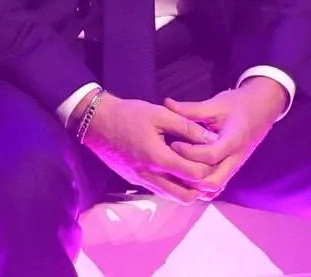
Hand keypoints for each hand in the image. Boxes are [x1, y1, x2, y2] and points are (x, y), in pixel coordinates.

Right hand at [80, 93, 219, 203]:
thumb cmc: (128, 114)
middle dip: (201, 186)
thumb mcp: (160, 114)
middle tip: (208, 168)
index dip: (208, 167)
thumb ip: (187, 126)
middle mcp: (150, 176)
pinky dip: (174, 186)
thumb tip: (212, 138)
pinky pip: (161, 192)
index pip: (194, 175)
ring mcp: (142, 181)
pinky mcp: (135, 181)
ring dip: (188, 189)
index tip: (213, 154)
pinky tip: (177, 170)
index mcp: (158, 158)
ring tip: (195, 170)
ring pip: (174, 197)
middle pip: (186, 195)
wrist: (96, 122)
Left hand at [163, 77, 286, 198]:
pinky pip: (218, 184)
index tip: (173, 144)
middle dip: (192, 176)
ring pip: (215, 186)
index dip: (190, 153)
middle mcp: (235, 158)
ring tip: (178, 170)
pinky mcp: (232, 169)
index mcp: (233, 140)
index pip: (210, 155)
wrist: (261, 110)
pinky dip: (203, 185)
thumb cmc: (237, 105)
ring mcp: (235, 166)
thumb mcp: (215, 104)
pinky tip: (187, 176)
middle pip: (214, 180)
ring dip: (196, 184)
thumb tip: (167, 104)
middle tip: (174, 162)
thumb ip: (191, 109)